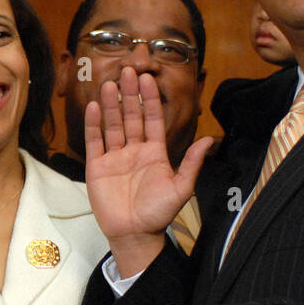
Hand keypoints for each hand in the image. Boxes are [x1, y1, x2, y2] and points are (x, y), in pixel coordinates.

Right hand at [85, 67, 211, 275]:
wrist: (134, 234)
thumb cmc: (158, 213)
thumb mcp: (181, 188)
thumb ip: (192, 163)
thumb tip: (210, 141)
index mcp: (154, 153)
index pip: (153, 119)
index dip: (151, 99)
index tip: (148, 78)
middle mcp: (134, 151)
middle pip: (131, 116)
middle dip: (130, 94)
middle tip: (128, 70)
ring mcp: (114, 158)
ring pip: (112, 125)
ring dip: (111, 104)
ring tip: (109, 83)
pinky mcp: (97, 167)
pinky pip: (95, 141)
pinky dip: (93, 124)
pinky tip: (94, 106)